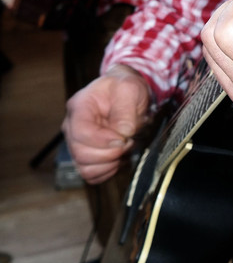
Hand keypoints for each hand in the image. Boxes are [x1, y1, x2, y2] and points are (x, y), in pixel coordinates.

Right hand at [62, 65, 151, 183]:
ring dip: (109, 164)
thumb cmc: (124, 88)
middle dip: (110, 153)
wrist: (124, 94)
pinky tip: (119, 158)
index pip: (82, 132)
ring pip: (85, 168)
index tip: (124, 138)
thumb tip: (123, 133)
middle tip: (128, 141)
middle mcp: (72, 126)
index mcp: (79, 106)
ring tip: (124, 148)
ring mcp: (76, 143)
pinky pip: (91, 174)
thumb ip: (126, 110)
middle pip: (81, 154)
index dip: (104, 141)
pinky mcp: (85, 155)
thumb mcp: (130, 89)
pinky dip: (107, 171)